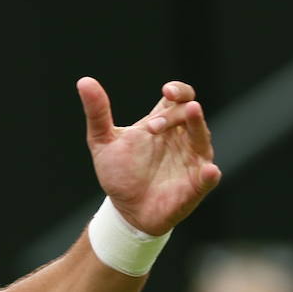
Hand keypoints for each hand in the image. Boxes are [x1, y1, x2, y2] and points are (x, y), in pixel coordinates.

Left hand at [78, 77, 221, 235]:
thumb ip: (97, 113)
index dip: (178, 90)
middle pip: (189, 114)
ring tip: (193, 112)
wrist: (124, 210)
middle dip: (173, 115)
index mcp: (163, 123)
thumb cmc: (119, 173)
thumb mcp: (102, 142)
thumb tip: (83, 81)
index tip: (167, 91)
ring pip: (202, 139)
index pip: (180, 98)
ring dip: (197, 126)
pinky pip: (207, 178)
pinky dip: (208, 174)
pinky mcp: (195, 186)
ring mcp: (192, 161)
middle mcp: (182, 138)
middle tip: (151, 128)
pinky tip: (209, 171)